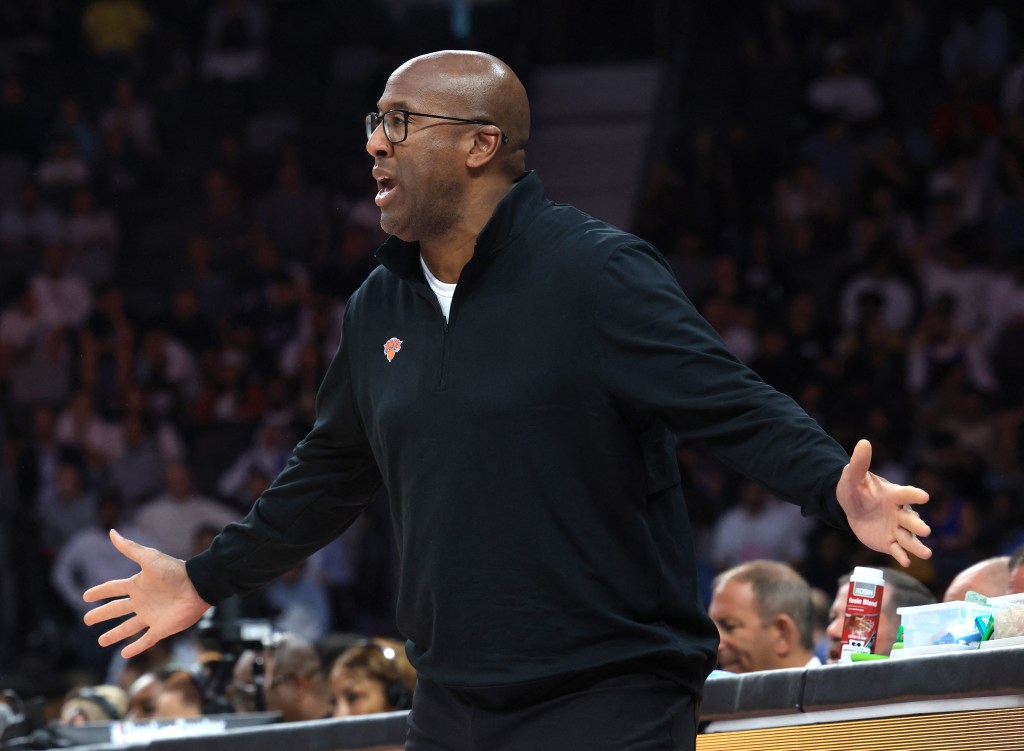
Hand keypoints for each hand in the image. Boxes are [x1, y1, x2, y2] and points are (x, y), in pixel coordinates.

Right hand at [82, 529, 211, 658]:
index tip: (86, 596)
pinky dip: (135, 648)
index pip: (114, 588)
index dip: (100, 592)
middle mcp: (143, 601)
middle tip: (87, 620)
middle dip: (102, 615)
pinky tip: (123, 654)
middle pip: (117, 609)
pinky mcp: (161, 629)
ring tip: (101, 641)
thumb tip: (112, 532)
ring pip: (128, 627)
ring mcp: (151, 616)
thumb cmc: (174, 571)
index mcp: (138, 584)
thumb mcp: (149, 559)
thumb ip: (130, 548)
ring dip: (115, 635)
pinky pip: (145, 640)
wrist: (198, 586)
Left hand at [836, 439, 932, 566]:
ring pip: (909, 538)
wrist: (850, 508)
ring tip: (926, 554)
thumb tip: (863, 442)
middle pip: (911, 519)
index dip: (914, 495)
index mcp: (893, 495)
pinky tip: (906, 562)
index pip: (906, 494)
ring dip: (917, 546)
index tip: (924, 496)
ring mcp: (896, 528)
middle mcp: (899, 512)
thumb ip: (859, 463)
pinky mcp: (890, 542)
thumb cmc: (855, 489)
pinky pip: (897, 550)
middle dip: (918, 525)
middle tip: (925, 530)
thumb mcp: (852, 477)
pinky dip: (902, 555)